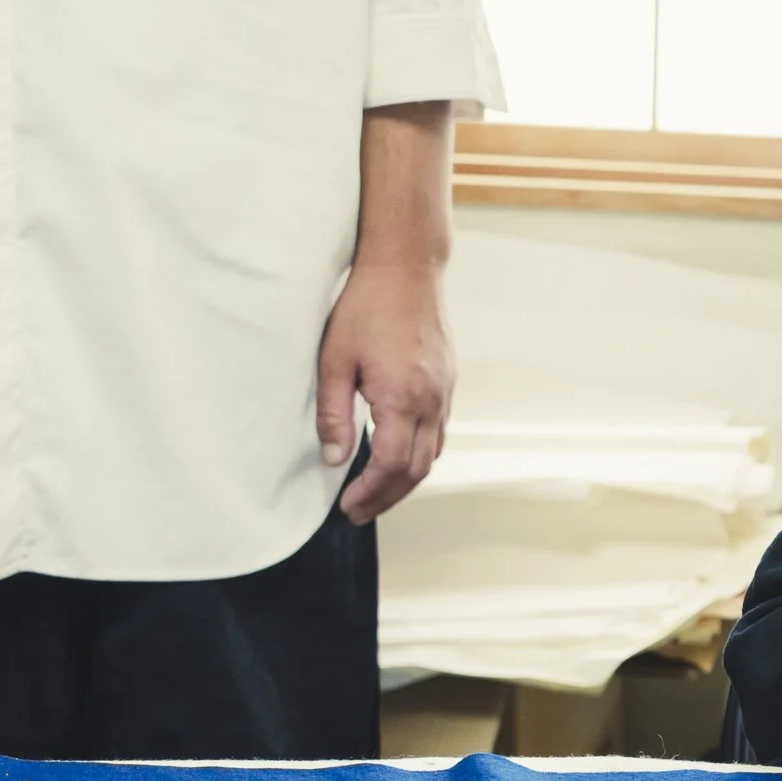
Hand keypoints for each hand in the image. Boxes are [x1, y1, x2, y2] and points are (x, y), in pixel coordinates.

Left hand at [316, 259, 453, 522]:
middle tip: (360, 512)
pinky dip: (420, 455)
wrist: (406, 269)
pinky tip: (399, 456)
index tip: (348, 506)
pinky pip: (439, 432)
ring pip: (434, 453)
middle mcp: (432, 400)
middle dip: (388, 496)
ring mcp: (445, 392)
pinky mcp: (448, 382)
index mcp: (403, 397)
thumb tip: (333, 458)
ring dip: (407, 480)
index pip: (392, 464)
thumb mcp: (334, 360)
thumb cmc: (366, 307)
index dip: (370, 492)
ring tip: (377, 493)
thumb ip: (333, 414)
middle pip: (418, 469)